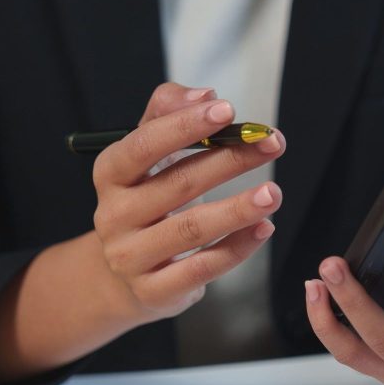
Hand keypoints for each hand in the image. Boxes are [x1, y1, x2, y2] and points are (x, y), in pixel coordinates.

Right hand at [92, 82, 286, 324]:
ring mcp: (131, 257)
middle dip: (229, 161)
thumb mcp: (147, 153)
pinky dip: (237, 248)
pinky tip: (264, 229)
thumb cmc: (145, 200)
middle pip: (176, 185)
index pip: (143, 145)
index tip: (229, 110)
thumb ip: (169, 112)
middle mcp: (114, 216)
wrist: (123, 273)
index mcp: (110, 175)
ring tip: (273, 193)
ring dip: (237, 209)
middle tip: (271, 143)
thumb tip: (205, 94)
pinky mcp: (154, 291)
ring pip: (190, 230)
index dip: (185, 126)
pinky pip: (201, 268)